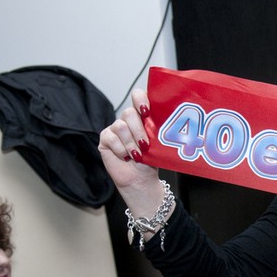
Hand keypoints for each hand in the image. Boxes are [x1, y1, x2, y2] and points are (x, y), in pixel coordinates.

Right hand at [98, 89, 172, 218]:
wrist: (141, 179)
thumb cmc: (152, 160)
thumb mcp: (159, 144)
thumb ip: (159, 132)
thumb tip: (170, 126)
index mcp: (142, 116)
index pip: (138, 97)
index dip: (140, 99)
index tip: (146, 111)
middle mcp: (128, 119)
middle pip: (128, 112)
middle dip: (138, 130)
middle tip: (145, 145)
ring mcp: (116, 128)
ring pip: (120, 126)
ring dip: (131, 143)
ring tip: (137, 155)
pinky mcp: (106, 138)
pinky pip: (111, 138)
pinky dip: (121, 149)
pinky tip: (126, 157)